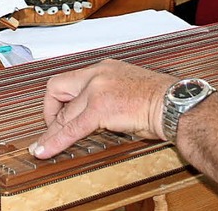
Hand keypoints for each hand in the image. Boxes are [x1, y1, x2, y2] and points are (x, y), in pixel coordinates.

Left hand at [29, 59, 172, 159]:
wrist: (174, 103)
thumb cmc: (160, 99)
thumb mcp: (128, 89)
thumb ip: (108, 95)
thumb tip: (92, 115)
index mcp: (105, 67)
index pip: (69, 79)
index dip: (57, 101)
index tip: (57, 115)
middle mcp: (98, 73)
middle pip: (58, 88)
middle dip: (50, 112)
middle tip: (52, 129)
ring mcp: (98, 89)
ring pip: (63, 113)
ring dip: (51, 132)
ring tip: (43, 146)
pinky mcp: (100, 108)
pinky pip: (71, 128)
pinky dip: (56, 141)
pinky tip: (46, 150)